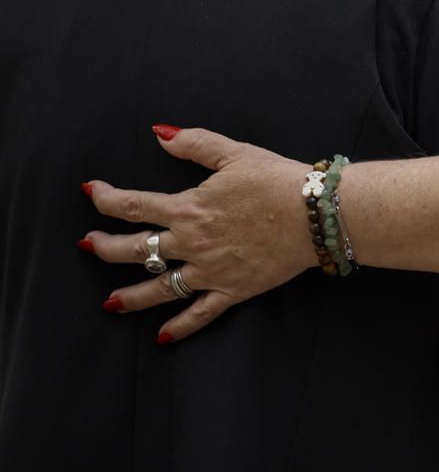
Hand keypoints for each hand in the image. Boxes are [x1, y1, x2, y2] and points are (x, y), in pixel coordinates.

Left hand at [82, 127, 313, 341]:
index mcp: (189, 208)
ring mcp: (210, 271)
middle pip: (134, 251)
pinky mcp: (232, 289)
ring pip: (158, 289)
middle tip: (89, 245)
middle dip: (105, 248)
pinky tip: (162, 336)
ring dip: (130, 297)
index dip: (106, 199)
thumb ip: (195, 144)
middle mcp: (192, 243)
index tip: (92, 192)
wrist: (317, 214)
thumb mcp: (236, 153)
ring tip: (110, 302)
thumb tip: (160, 135)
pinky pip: (200, 314)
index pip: (133, 206)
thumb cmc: (279, 180)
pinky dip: (180, 327)